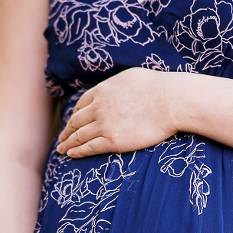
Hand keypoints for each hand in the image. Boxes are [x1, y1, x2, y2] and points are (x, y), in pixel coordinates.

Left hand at [55, 67, 178, 158]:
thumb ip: (117, 85)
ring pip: (79, 136)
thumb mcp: (130, 77)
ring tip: (62, 149)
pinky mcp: (113, 141)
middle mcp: (99, 107)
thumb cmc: (158, 87)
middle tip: (61, 138)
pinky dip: (78, 152)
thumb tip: (116, 87)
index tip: (71, 121)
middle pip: (76, 121)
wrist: (170, 101)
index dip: (74, 114)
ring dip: (68, 143)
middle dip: (67, 130)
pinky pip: (90, 148)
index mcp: (102, 90)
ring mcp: (104, 125)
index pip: (81, 104)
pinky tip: (72, 155)